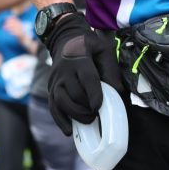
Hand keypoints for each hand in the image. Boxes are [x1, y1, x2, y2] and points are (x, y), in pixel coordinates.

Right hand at [47, 14, 119, 134]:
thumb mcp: (104, 49)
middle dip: (85, 108)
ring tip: (88, 120)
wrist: (64, 39)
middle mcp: (64, 71)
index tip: (98, 106)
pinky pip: (52, 107)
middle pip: (73, 94)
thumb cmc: (88, 46)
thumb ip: (111, 69)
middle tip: (97, 115)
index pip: (86, 79)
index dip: (93, 94)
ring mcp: (55, 81)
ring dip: (74, 115)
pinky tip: (69, 130)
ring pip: (60, 102)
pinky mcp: (50, 89)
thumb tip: (118, 91)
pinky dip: (60, 120)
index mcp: (79, 59)